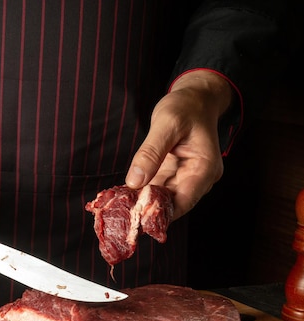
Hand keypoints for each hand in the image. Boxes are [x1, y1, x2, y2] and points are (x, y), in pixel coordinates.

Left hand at [125, 70, 232, 219]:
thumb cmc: (186, 106)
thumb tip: (135, 182)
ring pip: (164, 199)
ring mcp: (187, 178)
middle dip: (149, 209)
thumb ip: (151, 152)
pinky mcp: (175, 176)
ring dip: (144, 202)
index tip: (136, 217)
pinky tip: (126, 194)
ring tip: (121, 205)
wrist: (195, 97)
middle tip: (122, 212)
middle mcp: (199, 179)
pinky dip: (144, 192)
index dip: (160, 213)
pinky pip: (159, 189)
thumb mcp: (166, 123)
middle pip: (173, 204)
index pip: (183, 202)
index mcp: (205, 169)